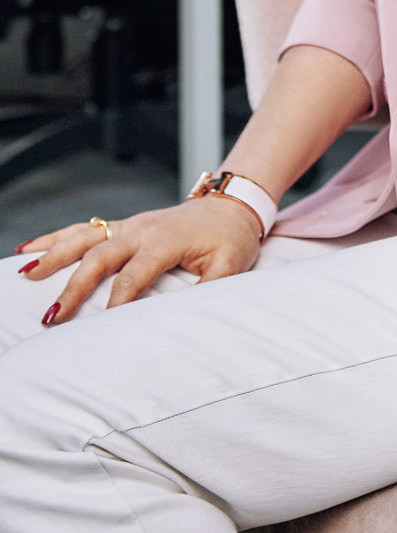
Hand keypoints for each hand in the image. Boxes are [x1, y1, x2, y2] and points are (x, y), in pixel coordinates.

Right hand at [16, 196, 264, 323]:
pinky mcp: (124, 225)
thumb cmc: (231, 239)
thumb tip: (188, 317)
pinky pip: (84, 229)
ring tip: (27, 273)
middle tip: (53, 316)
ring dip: (54, 255)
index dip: (118, 302)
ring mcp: (130, 225)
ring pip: (84, 238)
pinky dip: (56, 237)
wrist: (232, 205)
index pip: (133, 276)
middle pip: (99, 257)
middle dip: (74, 286)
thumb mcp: (231, 266)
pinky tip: (29, 248)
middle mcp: (141, 229)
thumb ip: (209, 290)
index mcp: (165, 241)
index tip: (103, 327)